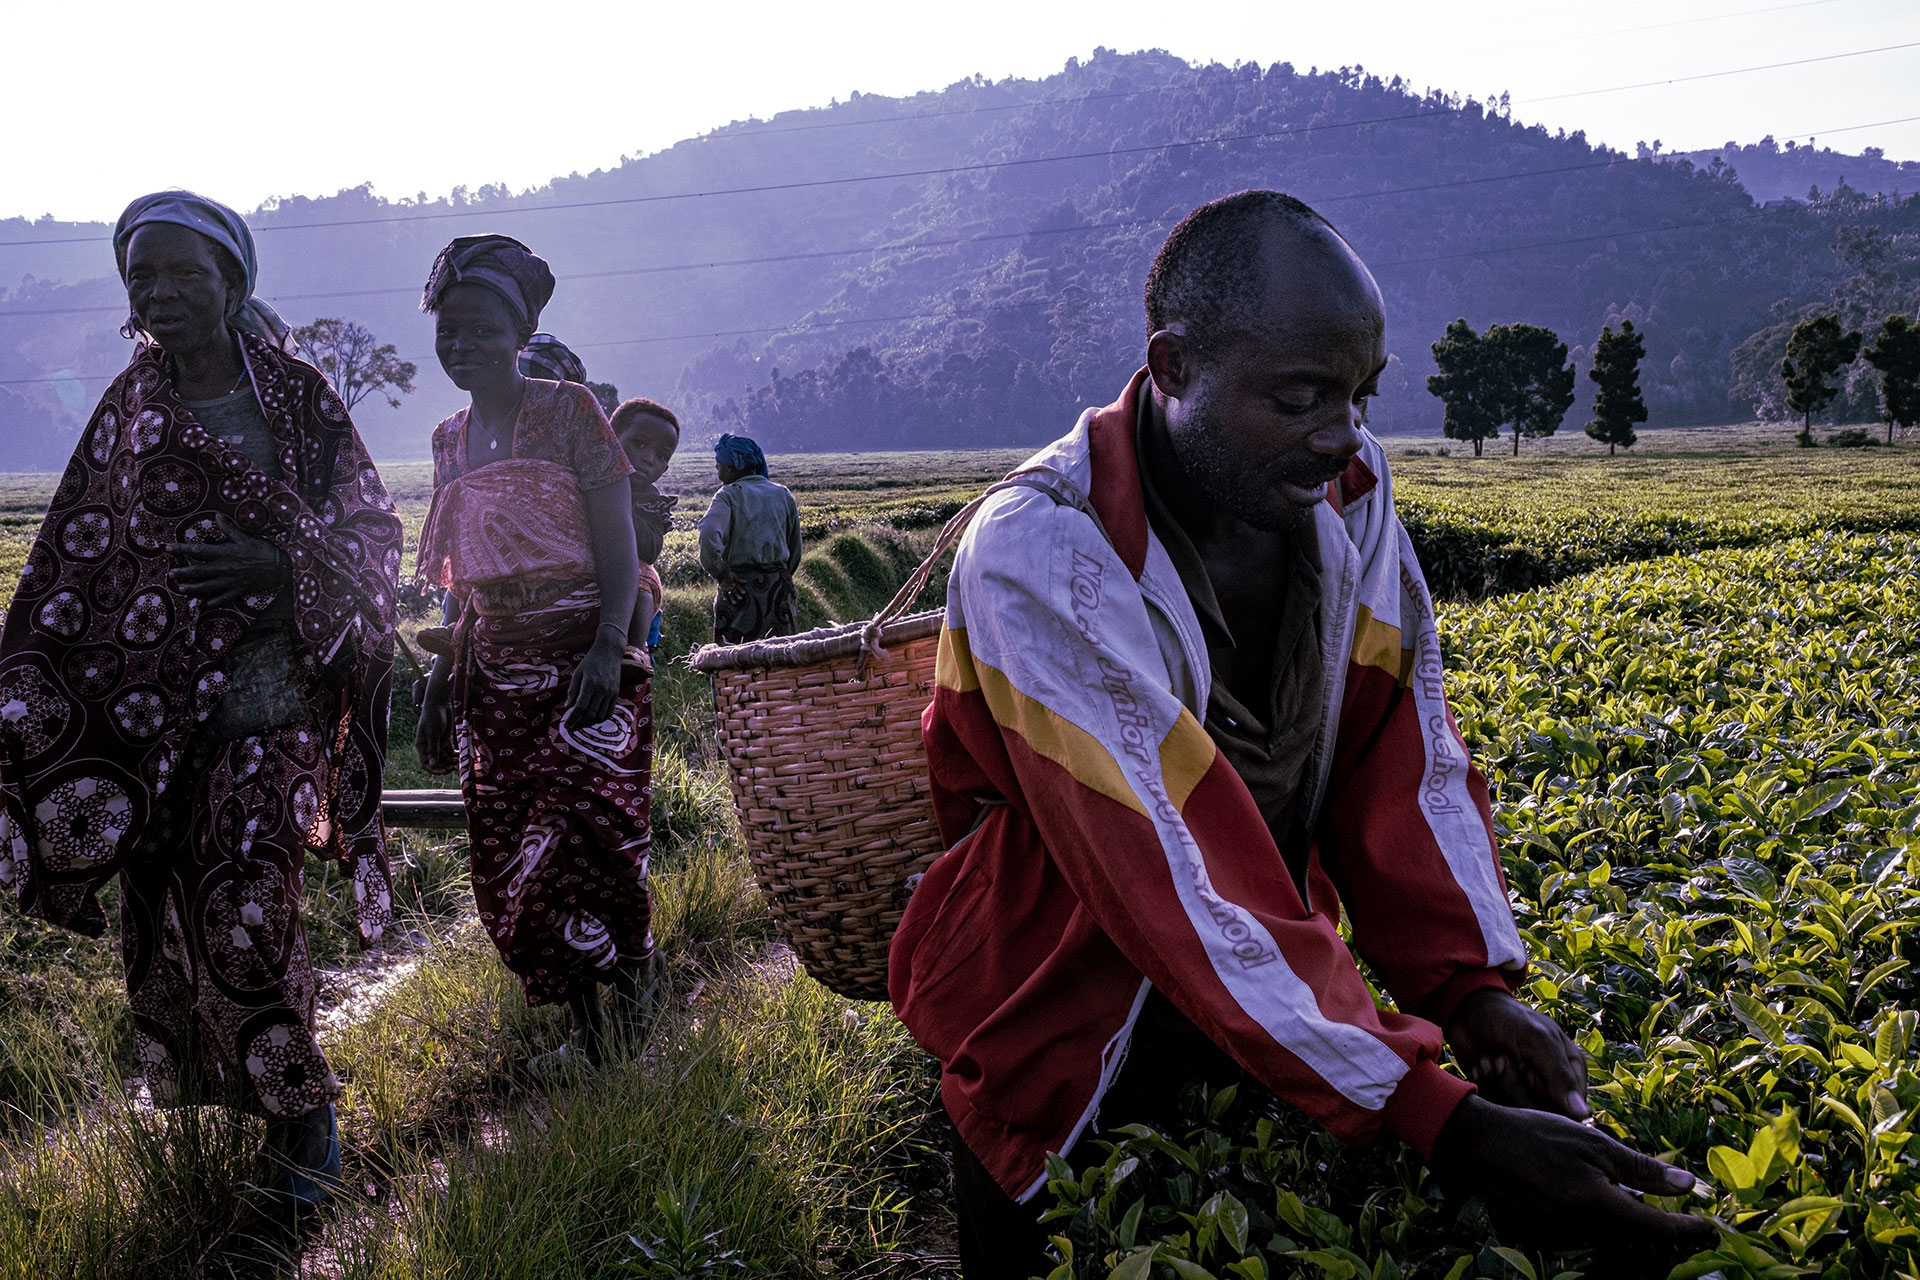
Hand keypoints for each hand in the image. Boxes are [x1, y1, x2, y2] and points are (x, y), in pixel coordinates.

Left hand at [167, 514, 285, 608]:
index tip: (167, 548)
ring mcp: (230, 581)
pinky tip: (203, 605)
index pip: (197, 550)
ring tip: (181, 589)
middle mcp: (224, 568)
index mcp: (224, 553)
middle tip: (171, 573)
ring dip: (192, 588)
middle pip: (198, 571)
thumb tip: (217, 516)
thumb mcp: (244, 537)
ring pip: (207, 586)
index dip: (181, 549)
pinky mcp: (238, 590)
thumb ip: (228, 529)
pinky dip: (212, 602)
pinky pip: (222, 598)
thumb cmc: (262, 550)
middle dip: (183, 572)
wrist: (279, 567)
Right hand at [415, 679, 455, 774]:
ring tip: (457, 760)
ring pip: (444, 758)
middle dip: (444, 766)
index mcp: (422, 746)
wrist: (439, 704)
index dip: (434, 770)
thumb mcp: (433, 733)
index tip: (445, 771)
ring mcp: (437, 743)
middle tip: (453, 766)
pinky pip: (449, 751)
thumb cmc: (432, 717)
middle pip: (436, 762)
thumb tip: (433, 764)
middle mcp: (429, 747)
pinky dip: (454, 754)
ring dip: (450, 761)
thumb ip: (433, 749)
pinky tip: (459, 755)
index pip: (426, 763)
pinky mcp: (445, 740)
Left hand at [565, 632, 622, 728]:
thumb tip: (568, 706)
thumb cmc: (591, 661)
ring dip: (589, 724)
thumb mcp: (578, 672)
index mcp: (590, 684)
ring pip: (600, 716)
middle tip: (571, 728)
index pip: (580, 707)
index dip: (572, 719)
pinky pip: (609, 712)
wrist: (610, 652)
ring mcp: (611, 693)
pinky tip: (593, 720)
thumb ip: (572, 690)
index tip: (566, 725)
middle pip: (590, 715)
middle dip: (579, 724)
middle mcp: (602, 690)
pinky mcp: (616, 694)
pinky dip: (601, 719)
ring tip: (580, 725)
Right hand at [1433, 1094, 1712, 1248]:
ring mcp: (1559, 1236)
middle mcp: (1580, 1228)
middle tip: (1670, 1214)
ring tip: (1618, 1196)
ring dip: (1620, 1222)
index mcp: (1596, 1202)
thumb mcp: (1593, 1141)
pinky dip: (1592, 1221)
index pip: (1654, 1228)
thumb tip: (1688, 1185)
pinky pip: (1581, 1235)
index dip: (1686, 1231)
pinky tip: (1582, 1196)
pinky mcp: (1542, 1236)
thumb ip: (1640, 1168)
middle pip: (1631, 1239)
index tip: (1709, 1231)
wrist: (1480, 1143)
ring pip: (1606, 1237)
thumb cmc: (1538, 1133)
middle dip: (1651, 1227)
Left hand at [1447, 988, 1588, 1118]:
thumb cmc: (1507, 1018)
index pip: (1571, 1108)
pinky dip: (1485, 1085)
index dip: (1548, 1098)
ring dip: (1498, 1082)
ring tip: (1492, 1058)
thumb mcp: (1537, 1041)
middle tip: (1502, 1058)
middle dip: (1516, 1086)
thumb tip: (1582, 1114)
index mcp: (1571, 1068)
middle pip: (1542, 1112)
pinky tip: (1481, 1065)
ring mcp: (1526, 1090)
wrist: (1467, 1010)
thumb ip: (1560, 1076)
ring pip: (1517, 1110)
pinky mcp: (1502, 1094)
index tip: (1528, 1073)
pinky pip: (1497, 1106)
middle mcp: (1552, 1083)